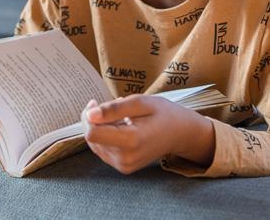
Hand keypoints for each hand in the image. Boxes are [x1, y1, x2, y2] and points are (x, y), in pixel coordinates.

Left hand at [81, 94, 213, 174]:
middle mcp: (126, 158)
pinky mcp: (124, 167)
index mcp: (131, 141)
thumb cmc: (163, 114)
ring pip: (95, 145)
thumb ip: (114, 109)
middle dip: (96, 121)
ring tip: (121, 118)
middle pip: (92, 139)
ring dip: (101, 129)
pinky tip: (122, 128)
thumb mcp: (141, 103)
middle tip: (112, 107)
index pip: (92, 133)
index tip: (95, 102)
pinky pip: (103, 151)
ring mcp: (125, 165)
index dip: (88, 116)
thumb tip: (90, 115)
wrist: (181, 133)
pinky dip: (107, 137)